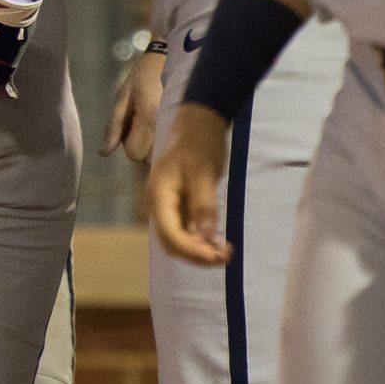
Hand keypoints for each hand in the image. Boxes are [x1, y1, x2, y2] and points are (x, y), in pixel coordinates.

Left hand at [103, 48, 166, 162]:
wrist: (167, 61)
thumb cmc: (141, 76)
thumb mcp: (122, 98)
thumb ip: (114, 126)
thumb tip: (104, 153)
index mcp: (148, 120)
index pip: (134, 153)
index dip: (127, 143)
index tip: (129, 127)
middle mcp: (164, 128)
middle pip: (146, 158)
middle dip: (139, 145)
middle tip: (138, 123)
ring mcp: (175, 128)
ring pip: (158, 154)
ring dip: (150, 144)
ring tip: (148, 123)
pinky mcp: (181, 125)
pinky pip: (167, 145)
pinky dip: (160, 140)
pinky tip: (158, 124)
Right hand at [147, 103, 232, 265]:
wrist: (198, 126)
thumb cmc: (199, 144)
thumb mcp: (203, 172)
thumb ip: (203, 204)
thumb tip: (206, 235)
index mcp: (158, 196)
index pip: (170, 234)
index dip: (191, 249)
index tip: (215, 256)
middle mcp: (158, 206)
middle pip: (172, 243)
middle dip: (196, 255)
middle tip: (225, 257)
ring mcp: (168, 208)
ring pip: (179, 241)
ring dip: (200, 251)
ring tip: (226, 252)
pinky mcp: (179, 208)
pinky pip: (186, 232)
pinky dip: (201, 241)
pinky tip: (219, 242)